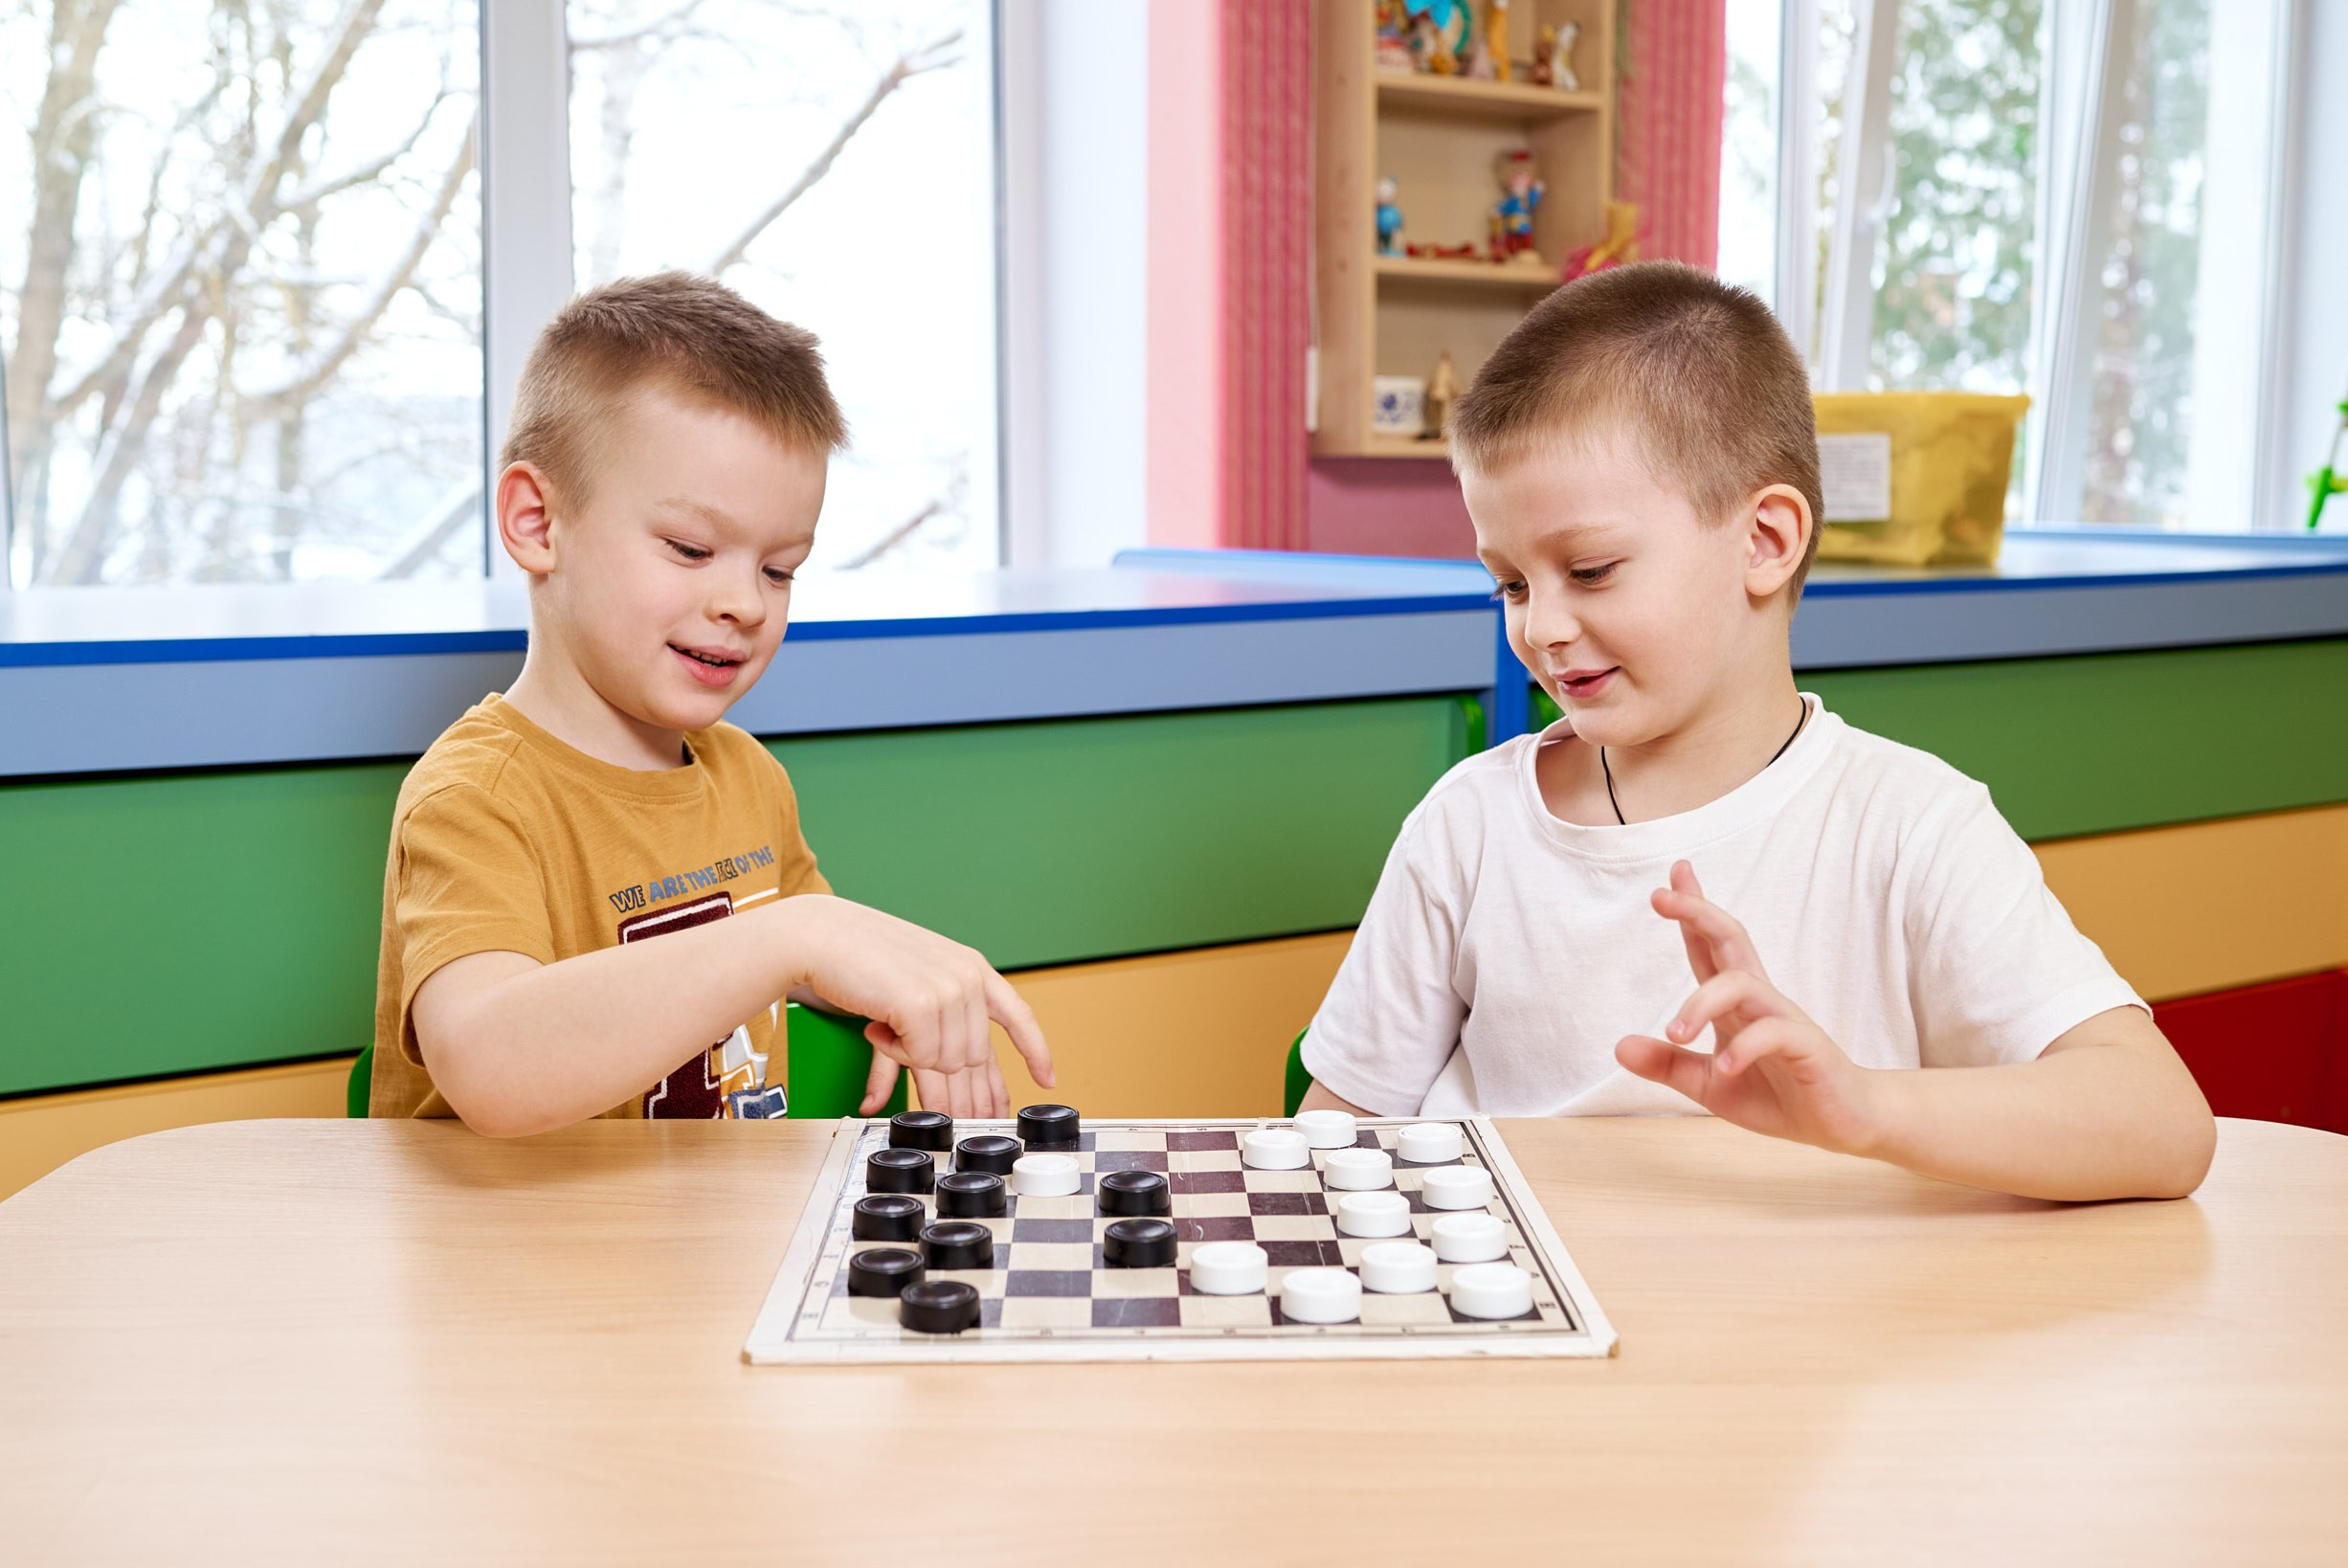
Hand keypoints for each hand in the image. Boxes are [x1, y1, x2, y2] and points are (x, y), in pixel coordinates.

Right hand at [772, 895, 1052, 1117]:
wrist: (822, 936)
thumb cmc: (860, 957)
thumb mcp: (913, 986)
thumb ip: (937, 1028)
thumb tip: (942, 1087)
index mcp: (972, 968)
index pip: (1018, 1016)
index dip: (1035, 1052)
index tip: (1047, 1079)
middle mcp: (967, 978)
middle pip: (975, 1057)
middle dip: (960, 1092)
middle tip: (949, 1116)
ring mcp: (948, 990)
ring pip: (947, 1063)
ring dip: (912, 1060)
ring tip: (885, 1031)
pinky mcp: (922, 1006)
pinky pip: (919, 1059)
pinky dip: (895, 1053)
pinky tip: (877, 1027)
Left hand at [1613, 862, 1882, 1155]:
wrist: (1839, 1124)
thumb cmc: (1776, 1096)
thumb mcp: (1709, 1085)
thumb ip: (1669, 1065)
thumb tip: (1619, 1047)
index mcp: (1735, 1004)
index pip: (1708, 947)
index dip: (1690, 913)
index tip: (1668, 880)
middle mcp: (1759, 1000)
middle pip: (1730, 940)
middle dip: (1697, 913)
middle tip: (1661, 896)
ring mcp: (1784, 1019)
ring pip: (1743, 983)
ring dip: (1702, 1002)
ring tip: (1676, 1032)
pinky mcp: (1807, 1046)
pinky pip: (1774, 1032)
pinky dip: (1744, 1048)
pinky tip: (1724, 1067)